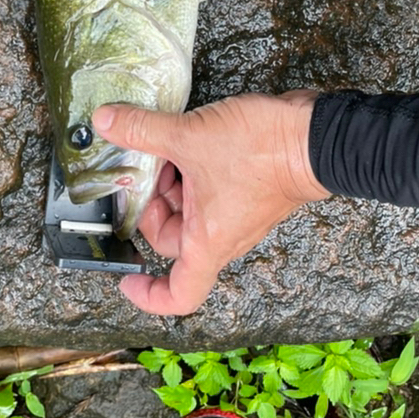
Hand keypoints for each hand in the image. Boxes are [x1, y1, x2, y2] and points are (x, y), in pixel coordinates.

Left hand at [92, 91, 329, 315]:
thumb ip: (142, 130)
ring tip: (159, 144)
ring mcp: (235, 212)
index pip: (177, 294)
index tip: (125, 276)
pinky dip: (188, 168)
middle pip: (171, 239)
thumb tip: (104, 122)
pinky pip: (206, 189)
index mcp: (206, 242)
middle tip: (138, 169)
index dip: (147, 294)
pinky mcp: (245, 188)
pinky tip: (180, 136)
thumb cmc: (262, 152)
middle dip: (150, 205)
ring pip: (188, 209)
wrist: (314, 134)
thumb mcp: (188, 137)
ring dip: (169, 180)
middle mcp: (222, 235)